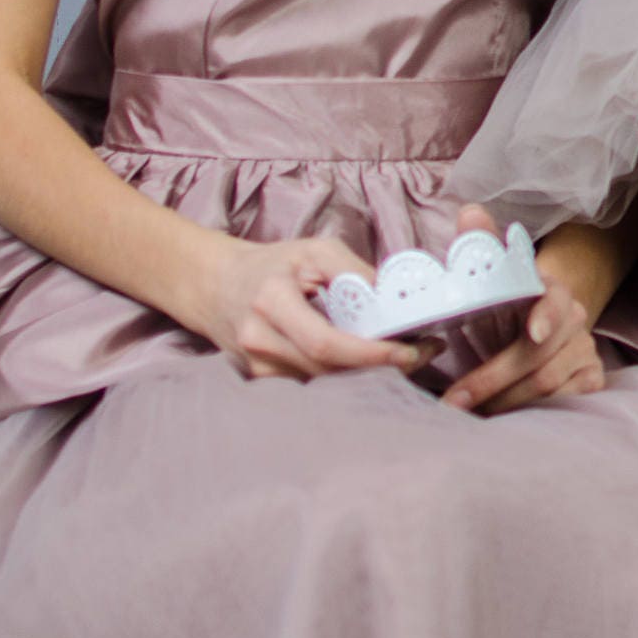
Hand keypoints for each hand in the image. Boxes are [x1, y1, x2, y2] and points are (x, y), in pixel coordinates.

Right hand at [187, 233, 428, 381]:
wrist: (215, 285)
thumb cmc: (269, 265)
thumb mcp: (313, 251)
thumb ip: (354, 270)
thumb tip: (393, 300)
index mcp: (271, 303)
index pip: (325, 344)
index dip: (370, 354)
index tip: (409, 351)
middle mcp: (260, 342)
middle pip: (330, 371)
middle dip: (381, 366)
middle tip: (422, 353)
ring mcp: (258, 368)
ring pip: (325, 385)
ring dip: (368, 375)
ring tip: (402, 355)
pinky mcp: (263, 382)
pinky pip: (313, 387)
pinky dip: (345, 378)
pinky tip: (368, 364)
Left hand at [440, 205, 608, 415]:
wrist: (538, 324)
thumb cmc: (507, 302)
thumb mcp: (492, 276)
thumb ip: (480, 245)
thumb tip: (469, 212)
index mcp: (551, 290)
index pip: (553, 300)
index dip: (545, 315)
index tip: (532, 333)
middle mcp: (576, 320)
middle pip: (540, 357)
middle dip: (493, 381)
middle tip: (455, 401)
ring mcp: (586, 351)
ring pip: (550, 386)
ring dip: (507, 404)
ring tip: (470, 415)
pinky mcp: (591, 380)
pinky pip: (566, 404)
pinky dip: (533, 416)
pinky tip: (505, 422)